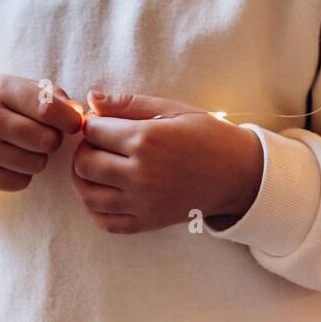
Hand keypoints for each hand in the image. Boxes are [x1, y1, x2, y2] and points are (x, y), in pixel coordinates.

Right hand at [0, 73, 82, 191]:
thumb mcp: (15, 85)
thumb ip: (51, 96)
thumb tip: (80, 114)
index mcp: (3, 89)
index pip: (50, 109)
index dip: (70, 120)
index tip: (72, 123)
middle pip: (47, 140)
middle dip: (53, 139)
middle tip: (43, 134)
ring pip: (37, 164)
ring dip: (38, 157)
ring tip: (23, 145)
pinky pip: (21, 183)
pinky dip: (23, 174)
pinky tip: (11, 159)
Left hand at [69, 91, 263, 233]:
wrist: (236, 174)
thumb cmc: (205, 135)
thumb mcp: (170, 109)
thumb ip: (128, 103)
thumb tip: (91, 98)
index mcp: (146, 140)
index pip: (93, 131)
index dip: (92, 123)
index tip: (101, 121)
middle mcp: (140, 173)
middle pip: (84, 163)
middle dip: (84, 148)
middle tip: (98, 142)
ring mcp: (142, 202)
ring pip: (88, 194)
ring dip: (83, 178)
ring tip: (97, 164)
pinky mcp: (146, 222)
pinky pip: (104, 221)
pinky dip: (93, 208)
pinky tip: (102, 191)